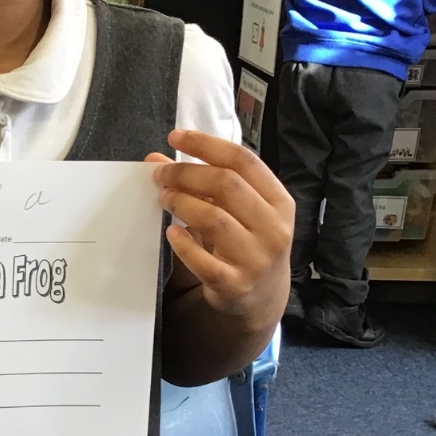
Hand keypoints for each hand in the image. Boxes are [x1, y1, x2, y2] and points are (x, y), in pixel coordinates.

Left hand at [146, 130, 293, 326]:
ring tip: (164, 198)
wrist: (263, 298)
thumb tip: (156, 159)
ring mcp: (256, 258)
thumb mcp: (239, 211)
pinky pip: (203, 260)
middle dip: (186, 173)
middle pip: (227, 185)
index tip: (175, 137)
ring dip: (181, 203)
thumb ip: (205, 183)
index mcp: (279, 201)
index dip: (206, 145)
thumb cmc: (249, 243)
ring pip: (214, 219)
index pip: (243, 161)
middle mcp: (274, 228)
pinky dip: (183, 244)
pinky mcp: (234, 284)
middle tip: (160, 174)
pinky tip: (171, 233)